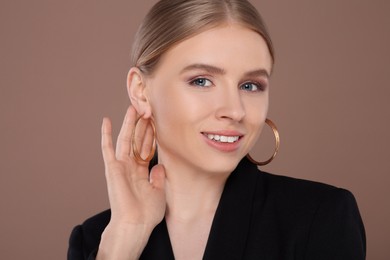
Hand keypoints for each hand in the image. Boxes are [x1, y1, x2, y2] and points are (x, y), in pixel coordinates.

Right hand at [101, 105, 165, 229]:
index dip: (151, 135)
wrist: (136, 224)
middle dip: (142, 125)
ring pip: (125, 139)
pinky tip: (106, 121)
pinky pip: (107, 148)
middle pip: (137, 140)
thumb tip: (159, 165)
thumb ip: (157, 177)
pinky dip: (105, 134)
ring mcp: (120, 166)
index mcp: (142, 172)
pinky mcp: (112, 167)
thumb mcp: (158, 192)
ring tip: (133, 108)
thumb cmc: (147, 213)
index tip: (156, 121)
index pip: (147, 148)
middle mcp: (130, 166)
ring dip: (129, 124)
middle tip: (147, 109)